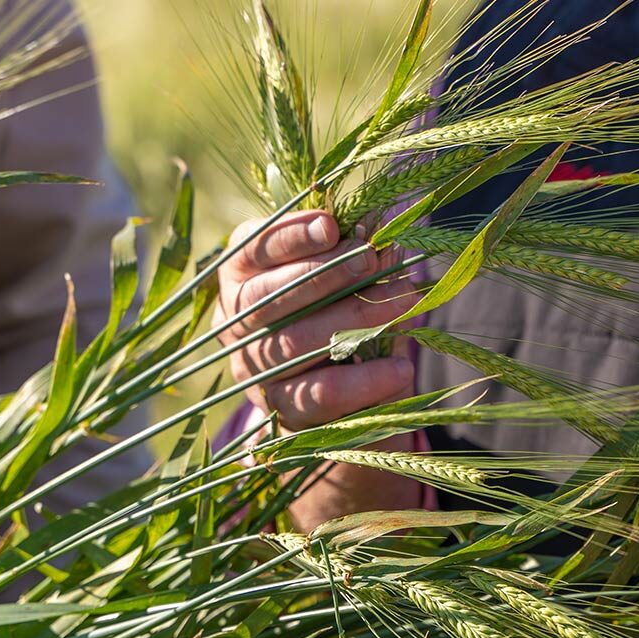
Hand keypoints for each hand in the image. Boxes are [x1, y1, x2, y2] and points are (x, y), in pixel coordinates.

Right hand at [215, 210, 417, 430]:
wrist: (340, 393)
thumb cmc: (337, 309)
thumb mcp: (344, 275)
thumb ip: (356, 251)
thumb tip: (382, 229)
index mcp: (240, 276)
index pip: (252, 248)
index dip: (289, 236)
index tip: (331, 226)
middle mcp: (236, 323)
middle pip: (267, 296)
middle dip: (323, 274)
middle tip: (371, 259)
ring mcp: (254, 370)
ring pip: (294, 342)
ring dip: (353, 320)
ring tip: (403, 301)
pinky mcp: (282, 410)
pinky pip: (320, 393)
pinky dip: (364, 380)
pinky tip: (400, 367)